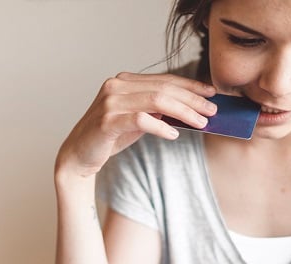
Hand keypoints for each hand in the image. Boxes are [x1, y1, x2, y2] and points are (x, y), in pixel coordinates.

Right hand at [55, 72, 216, 177]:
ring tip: (200, 122)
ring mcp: (110, 102)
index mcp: (124, 81)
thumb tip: (190, 109)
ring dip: (183, 112)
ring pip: (156, 101)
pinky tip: (174, 135)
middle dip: (192, 99)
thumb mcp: (136, 120)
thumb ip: (156, 110)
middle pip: (164, 88)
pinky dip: (161, 128)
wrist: (79, 156)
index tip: (211, 93)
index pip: (164, 79)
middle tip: (212, 110)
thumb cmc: (108, 137)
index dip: (190, 85)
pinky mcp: (107, 121)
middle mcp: (116, 86)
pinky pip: (142, 120)